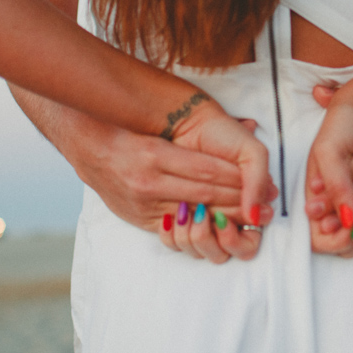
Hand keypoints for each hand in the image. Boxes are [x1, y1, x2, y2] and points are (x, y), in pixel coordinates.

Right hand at [36, 97, 276, 262]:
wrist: (87, 146)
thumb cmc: (129, 130)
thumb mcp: (162, 125)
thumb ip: (204, 130)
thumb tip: (252, 125)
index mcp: (153, 154)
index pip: (207, 171)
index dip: (236, 179)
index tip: (259, 183)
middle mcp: (146, 182)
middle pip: (204, 195)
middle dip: (238, 202)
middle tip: (265, 207)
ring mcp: (140, 204)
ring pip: (193, 215)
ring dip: (224, 217)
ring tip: (249, 217)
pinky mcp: (138, 218)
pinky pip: (176, 227)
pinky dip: (201, 226)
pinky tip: (219, 225)